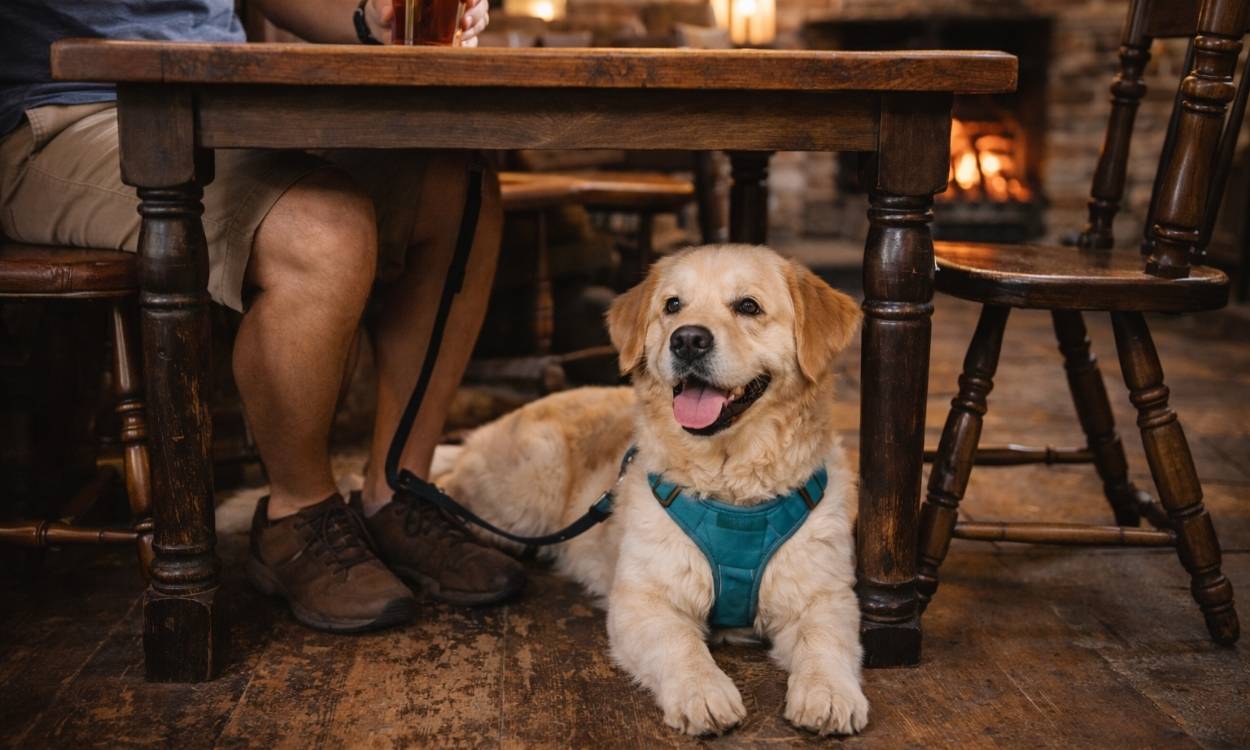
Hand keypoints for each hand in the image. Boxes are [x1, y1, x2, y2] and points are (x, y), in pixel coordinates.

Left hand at [363, 0, 486, 46]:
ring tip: (462, 33)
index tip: (468, 0)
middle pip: (481, 6)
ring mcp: (457, 21)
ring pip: (480, 22)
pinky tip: (460, 46)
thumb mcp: (382, 1)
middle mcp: (455, 3)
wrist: (381, 21)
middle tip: (463, 22)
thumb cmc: (385, 3)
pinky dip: (468, 45)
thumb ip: (383, 5)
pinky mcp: (455, 39)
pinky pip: (471, 42)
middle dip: (476, 14)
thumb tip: (387, 16)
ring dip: (475, 28)